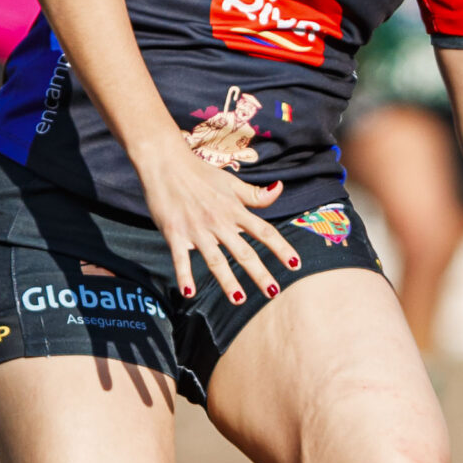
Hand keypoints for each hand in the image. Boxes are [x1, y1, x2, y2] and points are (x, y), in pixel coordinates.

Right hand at [130, 131, 301, 304]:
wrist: (166, 163)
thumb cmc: (200, 173)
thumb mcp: (231, 182)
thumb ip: (255, 194)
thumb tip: (280, 189)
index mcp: (234, 210)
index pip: (264, 231)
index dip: (281, 248)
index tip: (296, 264)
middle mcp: (219, 222)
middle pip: (243, 251)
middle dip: (259, 273)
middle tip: (273, 293)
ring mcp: (196, 229)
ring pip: (215, 260)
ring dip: (227, 281)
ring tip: (238, 299)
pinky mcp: (174, 233)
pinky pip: (180, 259)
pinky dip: (184, 276)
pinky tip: (189, 293)